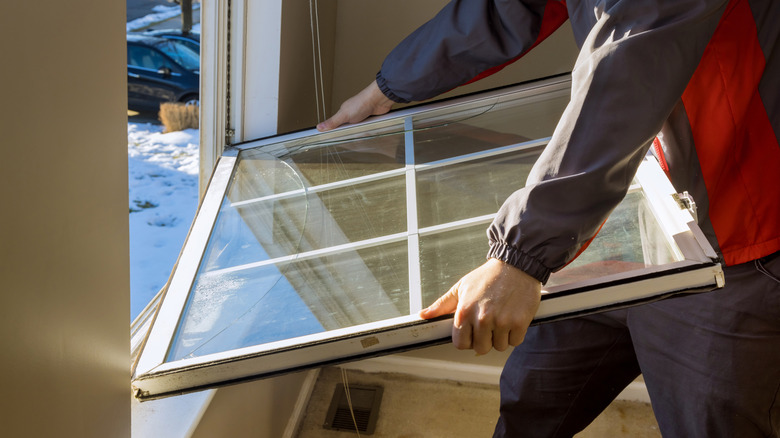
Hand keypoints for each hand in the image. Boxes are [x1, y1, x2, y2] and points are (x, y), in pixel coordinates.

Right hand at [316, 80, 393, 131]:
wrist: (379, 100)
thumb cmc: (362, 103)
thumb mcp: (344, 115)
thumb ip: (332, 122)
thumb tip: (319, 127)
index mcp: (343, 114)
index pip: (336, 126)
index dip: (335, 133)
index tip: (333, 139)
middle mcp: (352, 116)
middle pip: (348, 132)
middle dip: (351, 135)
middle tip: (352, 135)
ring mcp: (362, 119)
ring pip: (359, 133)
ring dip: (361, 133)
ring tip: (362, 130)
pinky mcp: (371, 122)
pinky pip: (368, 131)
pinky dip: (369, 131)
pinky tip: (370, 130)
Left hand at [419, 258, 541, 354]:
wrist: (515, 265)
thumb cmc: (488, 276)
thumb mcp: (461, 287)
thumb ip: (442, 305)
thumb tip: (424, 315)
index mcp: (464, 311)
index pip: (461, 344)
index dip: (467, 339)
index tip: (472, 332)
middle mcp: (482, 318)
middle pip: (481, 348)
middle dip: (485, 340)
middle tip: (489, 325)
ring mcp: (502, 321)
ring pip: (499, 346)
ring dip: (501, 337)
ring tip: (501, 319)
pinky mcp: (520, 322)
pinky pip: (515, 341)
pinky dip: (515, 334)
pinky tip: (512, 319)